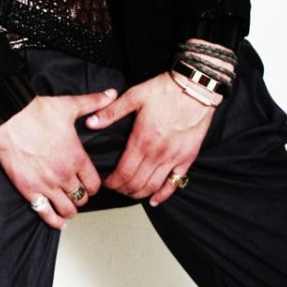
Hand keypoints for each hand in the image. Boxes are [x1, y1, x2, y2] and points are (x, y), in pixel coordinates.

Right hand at [0, 89, 117, 229]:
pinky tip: (58, 221)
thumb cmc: (37, 111)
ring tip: (68, 206)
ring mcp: (47, 185)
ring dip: (70, 210)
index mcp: (77, 157)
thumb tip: (112, 93)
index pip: (95, 184)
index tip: (88, 183)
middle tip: (76, 192)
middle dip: (81, 196)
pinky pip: (46, 214)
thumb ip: (94, 102)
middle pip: (83, 199)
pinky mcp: (29, 190)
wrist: (9, 117)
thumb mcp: (70, 105)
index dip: (93, 185)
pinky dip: (54, 221)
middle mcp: (64, 174)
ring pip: (68, 210)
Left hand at [86, 72, 213, 206]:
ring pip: (153, 187)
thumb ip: (111, 112)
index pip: (123, 172)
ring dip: (139, 194)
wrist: (195, 88)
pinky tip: (154, 199)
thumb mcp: (134, 95)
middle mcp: (157, 153)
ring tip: (130, 192)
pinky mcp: (187, 158)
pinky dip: (163, 195)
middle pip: (136, 183)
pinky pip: (175, 183)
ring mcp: (174, 158)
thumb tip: (90, 122)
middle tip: (116, 188)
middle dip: (123, 190)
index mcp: (142, 140)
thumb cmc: (164, 90)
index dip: (113, 182)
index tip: (106, 182)